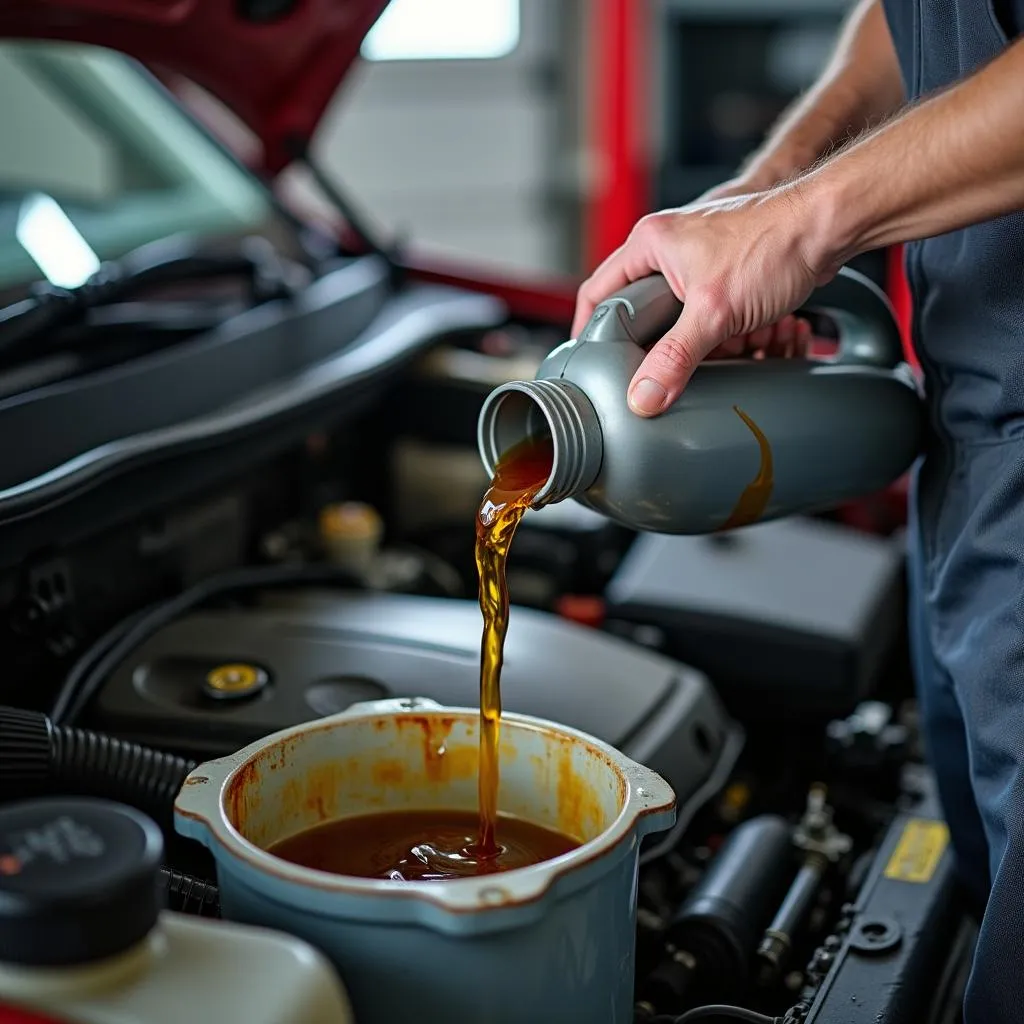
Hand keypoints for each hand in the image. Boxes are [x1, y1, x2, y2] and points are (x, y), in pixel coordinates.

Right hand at [570, 186, 834, 416]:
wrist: (830, 225)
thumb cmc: (774, 244)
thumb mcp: (714, 312)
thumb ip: (674, 359)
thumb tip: (643, 397)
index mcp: (649, 244)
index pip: (597, 291)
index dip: (588, 330)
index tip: (589, 363)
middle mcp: (668, 246)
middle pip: (639, 310)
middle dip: (659, 343)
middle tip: (661, 367)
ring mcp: (697, 258)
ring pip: (678, 316)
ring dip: (699, 339)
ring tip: (721, 344)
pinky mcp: (725, 272)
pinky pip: (708, 314)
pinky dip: (723, 331)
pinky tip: (742, 336)